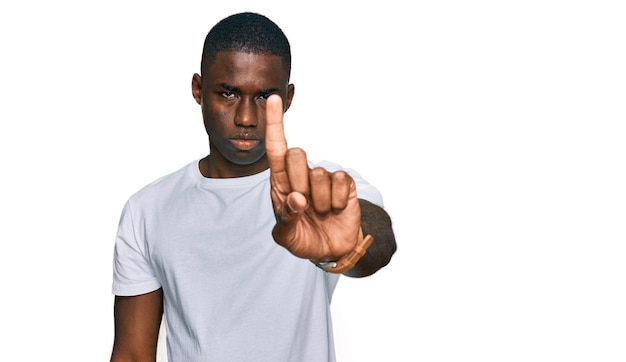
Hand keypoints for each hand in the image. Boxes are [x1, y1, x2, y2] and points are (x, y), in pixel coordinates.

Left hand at [265, 95, 360, 260]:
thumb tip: (297, 198)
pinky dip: (336, 202)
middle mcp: (301, 174)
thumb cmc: (302, 237)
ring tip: (321, 213)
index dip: (275, 124)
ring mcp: (323, 178)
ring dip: (319, 201)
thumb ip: (285, 218)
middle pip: (296, 154)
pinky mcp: (344, 183)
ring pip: (319, 174)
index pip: (276, 148)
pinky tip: (336, 210)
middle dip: (298, 182)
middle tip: (304, 205)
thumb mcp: (286, 236)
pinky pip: (339, 181)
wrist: (331, 250)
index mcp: (281, 181)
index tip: (273, 99)